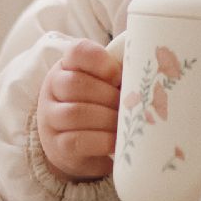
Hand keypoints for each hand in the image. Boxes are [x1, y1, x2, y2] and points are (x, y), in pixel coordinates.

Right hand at [36, 38, 121, 181]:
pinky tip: (117, 140)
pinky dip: (102, 140)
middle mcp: (53, 88)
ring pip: (75, 113)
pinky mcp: (58, 145)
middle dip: (108, 95)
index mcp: (68, 65)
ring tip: (125, 122)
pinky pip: (77, 140)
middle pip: (76, 84)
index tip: (118, 75)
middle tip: (128, 105)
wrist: (79, 148)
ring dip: (107, 118)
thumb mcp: (107, 84)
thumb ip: (120, 73)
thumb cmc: (100, 106)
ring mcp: (51, 117)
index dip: (100, 60)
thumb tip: (148, 72)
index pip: (78, 51)